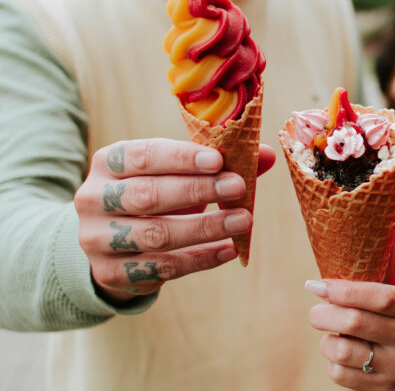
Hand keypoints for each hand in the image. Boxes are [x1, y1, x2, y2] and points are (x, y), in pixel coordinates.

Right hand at [75, 138, 274, 303]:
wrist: (110, 242)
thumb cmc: (154, 195)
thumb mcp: (176, 174)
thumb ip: (218, 163)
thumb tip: (267, 155)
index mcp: (109, 163)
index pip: (143, 156)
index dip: (181, 158)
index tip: (218, 160)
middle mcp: (95, 198)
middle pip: (148, 195)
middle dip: (198, 190)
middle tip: (239, 187)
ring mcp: (98, 238)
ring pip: (155, 234)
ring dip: (205, 227)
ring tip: (243, 220)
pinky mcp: (111, 273)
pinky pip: (161, 267)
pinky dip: (199, 259)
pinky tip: (228, 250)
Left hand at [306, 280, 394, 390]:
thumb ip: (374, 293)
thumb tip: (325, 287)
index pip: (377, 297)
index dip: (342, 290)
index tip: (316, 286)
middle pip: (353, 323)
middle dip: (323, 314)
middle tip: (317, 313)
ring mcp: (394, 367)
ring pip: (342, 352)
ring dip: (327, 341)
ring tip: (335, 336)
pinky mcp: (382, 389)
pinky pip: (341, 376)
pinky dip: (334, 363)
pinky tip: (344, 355)